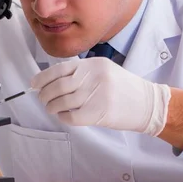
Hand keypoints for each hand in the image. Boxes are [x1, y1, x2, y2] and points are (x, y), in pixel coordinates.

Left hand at [31, 58, 170, 135]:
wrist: (148, 104)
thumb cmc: (124, 88)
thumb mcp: (104, 70)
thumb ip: (81, 73)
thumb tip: (52, 81)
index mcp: (94, 64)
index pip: (60, 69)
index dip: (43, 77)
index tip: (34, 84)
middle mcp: (94, 77)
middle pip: (58, 86)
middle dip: (45, 95)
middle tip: (43, 99)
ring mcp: (96, 94)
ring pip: (62, 102)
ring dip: (52, 107)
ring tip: (53, 109)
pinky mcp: (98, 112)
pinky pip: (71, 116)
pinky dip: (64, 117)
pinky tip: (65, 116)